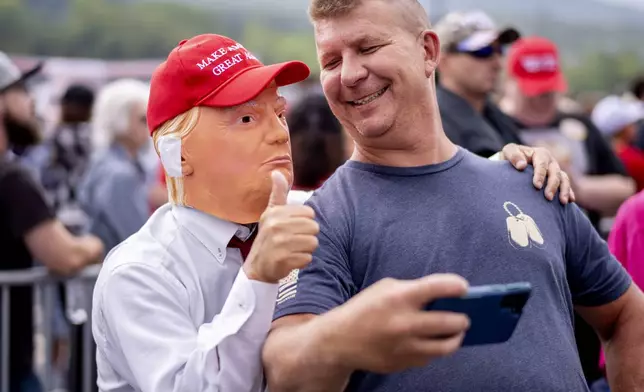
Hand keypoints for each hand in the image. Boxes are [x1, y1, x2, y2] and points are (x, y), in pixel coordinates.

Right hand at [243, 171, 318, 283]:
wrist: (257, 266)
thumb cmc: (268, 237)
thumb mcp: (271, 213)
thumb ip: (278, 194)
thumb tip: (277, 172)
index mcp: (276, 213)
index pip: (309, 213)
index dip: (305, 221)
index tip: (294, 227)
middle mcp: (276, 226)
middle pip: (314, 227)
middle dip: (308, 236)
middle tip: (295, 240)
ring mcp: (279, 243)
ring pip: (313, 243)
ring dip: (306, 249)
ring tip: (294, 249)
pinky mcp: (283, 260)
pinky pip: (308, 258)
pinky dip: (302, 260)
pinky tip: (291, 259)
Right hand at [331, 274, 469, 372]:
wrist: (340, 340)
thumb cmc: (365, 308)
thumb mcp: (385, 288)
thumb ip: (414, 289)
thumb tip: (446, 296)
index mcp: (399, 297)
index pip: (438, 287)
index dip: (456, 286)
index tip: (464, 288)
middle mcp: (404, 322)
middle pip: (451, 322)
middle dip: (463, 319)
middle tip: (465, 317)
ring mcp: (404, 346)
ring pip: (446, 346)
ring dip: (456, 338)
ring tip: (457, 332)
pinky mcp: (403, 363)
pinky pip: (429, 358)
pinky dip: (434, 350)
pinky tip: (433, 342)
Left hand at [499, 143, 575, 203]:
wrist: (513, 163)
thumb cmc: (511, 158)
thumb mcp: (509, 151)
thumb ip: (513, 155)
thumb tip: (522, 166)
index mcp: (540, 154)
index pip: (542, 164)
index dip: (540, 175)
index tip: (536, 186)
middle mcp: (550, 162)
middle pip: (555, 173)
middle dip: (552, 185)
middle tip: (548, 197)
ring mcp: (555, 170)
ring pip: (563, 179)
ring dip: (564, 190)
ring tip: (563, 202)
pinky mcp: (558, 179)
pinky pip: (566, 185)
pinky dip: (569, 192)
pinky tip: (570, 200)